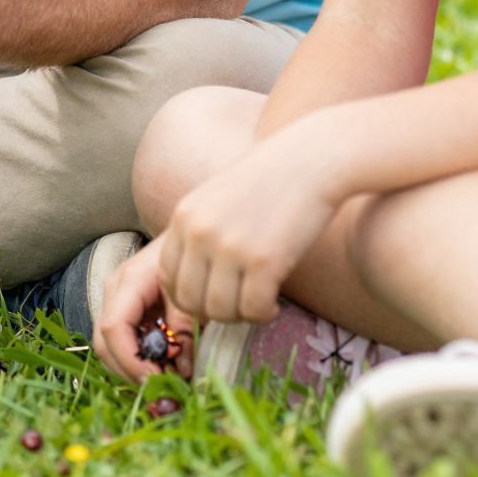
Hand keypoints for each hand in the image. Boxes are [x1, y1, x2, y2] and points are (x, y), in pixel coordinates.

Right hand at [95, 238, 194, 380]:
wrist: (189, 233)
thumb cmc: (193, 257)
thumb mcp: (194, 290)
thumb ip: (186, 326)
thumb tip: (182, 367)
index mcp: (129, 282)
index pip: (114, 327)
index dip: (131, 360)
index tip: (156, 380)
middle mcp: (114, 292)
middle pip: (104, 343)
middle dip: (130, 371)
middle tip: (163, 387)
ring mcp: (115, 301)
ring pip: (108, 348)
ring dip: (133, 369)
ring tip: (166, 377)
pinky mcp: (123, 311)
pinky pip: (120, 343)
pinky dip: (137, 360)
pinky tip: (163, 365)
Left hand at [158, 135, 342, 325]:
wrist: (310, 160)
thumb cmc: (268, 182)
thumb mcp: (214, 200)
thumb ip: (198, 235)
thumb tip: (190, 288)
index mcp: (183, 217)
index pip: (167, 278)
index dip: (188, 298)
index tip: (212, 299)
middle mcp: (199, 232)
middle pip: (189, 302)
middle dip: (214, 313)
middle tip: (238, 305)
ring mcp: (229, 247)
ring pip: (220, 311)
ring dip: (241, 316)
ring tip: (258, 301)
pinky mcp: (264, 260)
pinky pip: (254, 310)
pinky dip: (264, 313)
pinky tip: (274, 302)